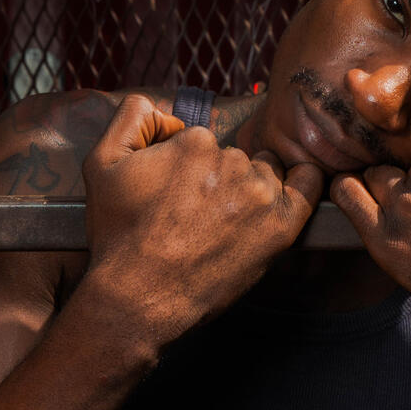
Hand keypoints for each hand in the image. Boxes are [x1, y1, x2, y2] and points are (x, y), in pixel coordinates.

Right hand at [81, 94, 322, 346]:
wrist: (137, 297)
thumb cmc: (119, 236)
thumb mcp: (101, 163)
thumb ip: (131, 117)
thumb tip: (167, 112)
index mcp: (195, 141)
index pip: (203, 142)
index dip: (189, 167)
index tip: (177, 195)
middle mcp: (232, 161)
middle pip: (236, 157)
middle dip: (220, 178)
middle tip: (198, 215)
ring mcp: (260, 193)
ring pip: (266, 172)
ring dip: (253, 187)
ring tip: (227, 221)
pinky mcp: (281, 226)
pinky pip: (309, 185)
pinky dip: (301, 183)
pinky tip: (284, 196)